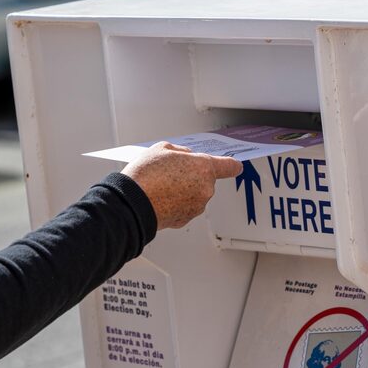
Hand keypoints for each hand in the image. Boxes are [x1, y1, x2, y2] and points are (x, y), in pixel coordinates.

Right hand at [121, 142, 242, 229]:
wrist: (132, 204)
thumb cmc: (145, 176)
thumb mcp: (162, 148)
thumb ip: (181, 151)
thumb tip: (186, 157)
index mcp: (204, 168)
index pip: (228, 166)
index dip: (232, 165)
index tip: (235, 166)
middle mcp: (205, 189)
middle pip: (204, 179)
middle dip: (191, 175)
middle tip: (169, 173)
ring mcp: (197, 206)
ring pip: (194, 194)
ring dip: (183, 190)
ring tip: (160, 186)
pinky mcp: (186, 218)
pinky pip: (185, 207)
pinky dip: (176, 203)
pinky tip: (160, 198)